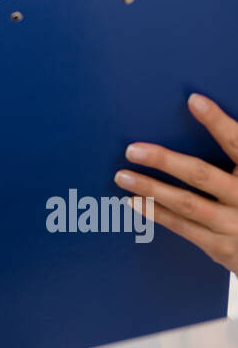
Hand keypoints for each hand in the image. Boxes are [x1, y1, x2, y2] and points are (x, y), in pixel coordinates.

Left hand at [113, 93, 237, 274]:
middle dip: (164, 161)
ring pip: (186, 202)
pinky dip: (157, 213)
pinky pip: (183, 227)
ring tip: (122, 176)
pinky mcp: (220, 246)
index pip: (237, 142)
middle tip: (132, 150)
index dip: (217, 122)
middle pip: (201, 174)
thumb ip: (233, 148)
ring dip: (150, 188)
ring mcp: (232, 224)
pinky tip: (135, 201)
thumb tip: (198, 108)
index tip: (193, 101)